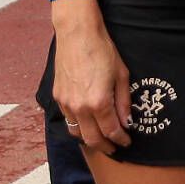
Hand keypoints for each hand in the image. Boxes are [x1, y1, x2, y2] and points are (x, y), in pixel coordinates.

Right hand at [50, 0, 130, 154]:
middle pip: (92, 139)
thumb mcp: (122, 75)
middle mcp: (79, 107)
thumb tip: (126, 122)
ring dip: (90, 139)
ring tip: (102, 139)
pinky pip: (68, 120)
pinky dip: (78, 126)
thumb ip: (123, 102)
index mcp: (98, 102)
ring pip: (77, 132)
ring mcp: (65, 103)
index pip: (111, 131)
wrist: (77, 34)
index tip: (127, 142)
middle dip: (105, 147)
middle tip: (115, 149)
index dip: (121, 140)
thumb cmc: (102, 50)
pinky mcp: (57, 97)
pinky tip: (87, 123)